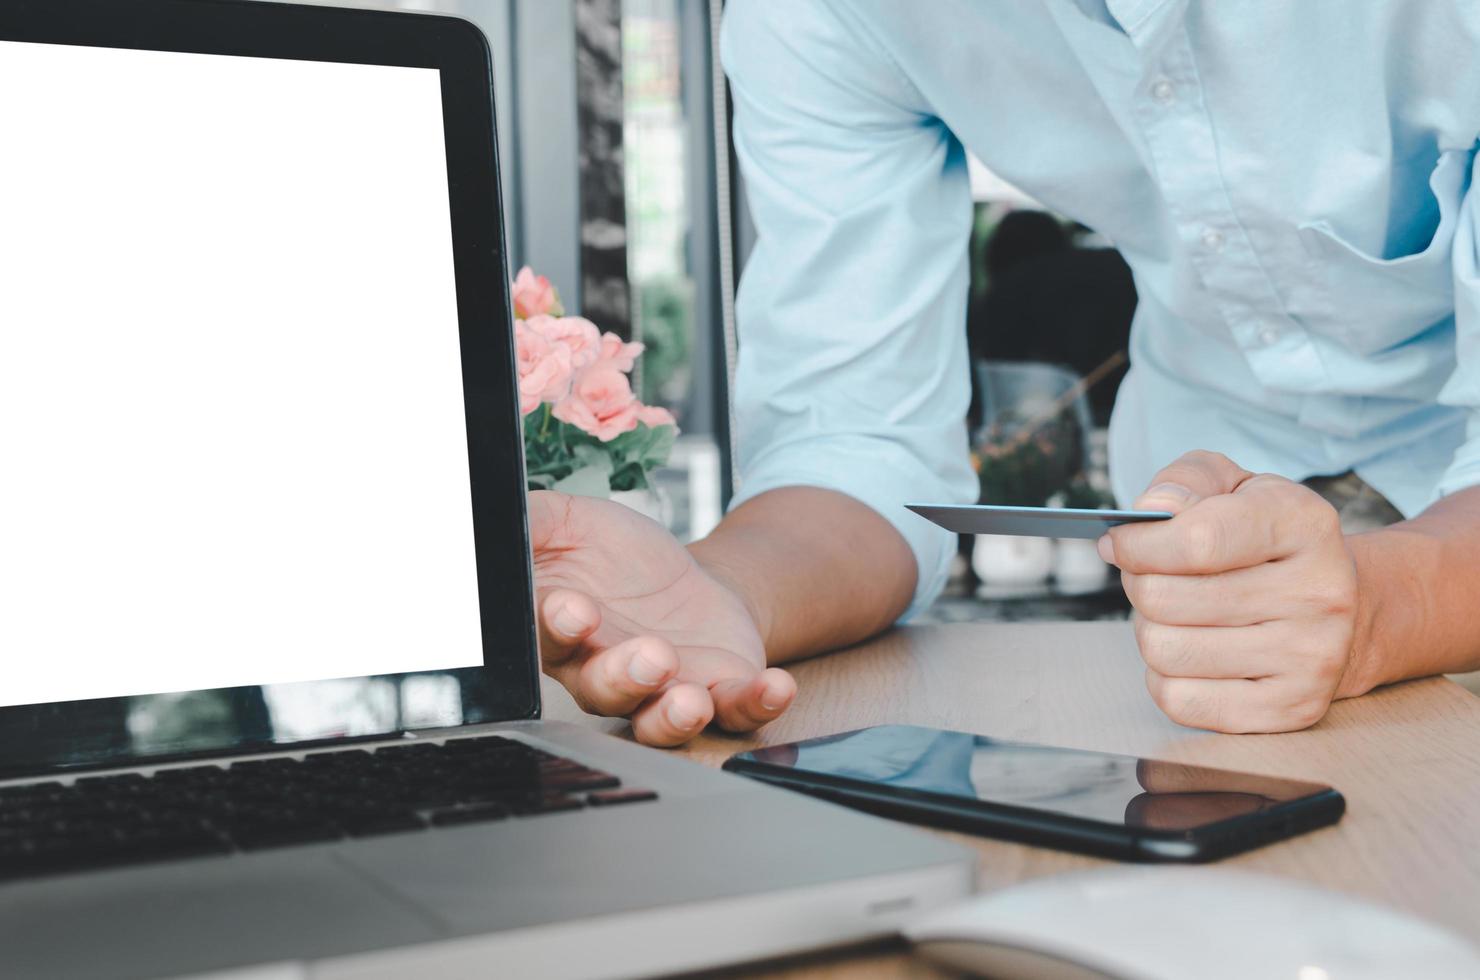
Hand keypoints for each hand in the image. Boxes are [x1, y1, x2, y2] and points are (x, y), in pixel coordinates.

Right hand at [528, 491, 796, 745]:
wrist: (688, 581)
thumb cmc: (615, 557)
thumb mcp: (570, 523)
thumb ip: (531, 522)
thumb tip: (488, 513)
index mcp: (561, 634)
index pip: (548, 640)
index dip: (558, 629)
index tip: (571, 608)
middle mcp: (605, 673)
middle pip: (603, 691)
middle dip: (623, 675)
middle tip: (650, 653)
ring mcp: (662, 691)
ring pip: (657, 721)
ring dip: (674, 716)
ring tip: (691, 699)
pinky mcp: (717, 694)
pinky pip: (735, 713)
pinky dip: (756, 705)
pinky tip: (775, 686)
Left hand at [1099, 451, 1360, 731]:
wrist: (1343, 608)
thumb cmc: (1268, 543)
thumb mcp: (1236, 488)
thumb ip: (1186, 480)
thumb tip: (1150, 508)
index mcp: (1304, 524)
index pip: (1197, 540)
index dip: (1138, 543)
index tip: (1119, 542)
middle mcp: (1318, 593)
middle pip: (1166, 599)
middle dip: (1139, 585)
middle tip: (1149, 578)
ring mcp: (1310, 657)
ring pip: (1164, 650)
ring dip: (1150, 631)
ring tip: (1174, 616)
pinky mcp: (1291, 709)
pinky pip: (1179, 701)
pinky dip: (1165, 677)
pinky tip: (1191, 654)